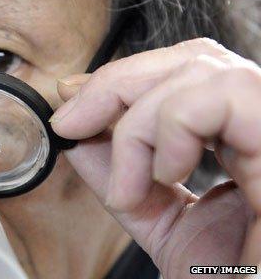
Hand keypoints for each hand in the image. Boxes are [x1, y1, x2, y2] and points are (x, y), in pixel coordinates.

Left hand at [51, 38, 260, 277]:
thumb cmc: (223, 277)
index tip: (71, 102)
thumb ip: (119, 171)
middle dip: (115, 84)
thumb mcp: (157, 217)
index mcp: (245, 138)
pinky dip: (174, 129)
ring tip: (131, 184)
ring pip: (201, 70)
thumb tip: (76, 131)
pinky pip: (224, 96)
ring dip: (140, 124)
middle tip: (71, 123)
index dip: (124, 77)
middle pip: (192, 58)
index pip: (187, 74)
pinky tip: (167, 175)